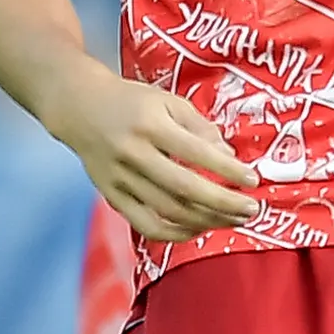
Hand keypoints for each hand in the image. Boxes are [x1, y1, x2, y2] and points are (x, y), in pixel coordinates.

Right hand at [46, 69, 261, 242]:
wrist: (79, 107)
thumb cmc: (131, 102)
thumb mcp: (167, 101)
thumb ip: (199, 127)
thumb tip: (229, 155)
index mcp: (150, 124)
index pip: (196, 153)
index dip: (228, 170)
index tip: (253, 180)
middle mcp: (133, 153)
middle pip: (184, 189)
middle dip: (223, 203)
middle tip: (251, 209)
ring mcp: (120, 179)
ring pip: (168, 211)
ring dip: (206, 221)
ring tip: (233, 220)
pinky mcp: (112, 197)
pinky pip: (146, 225)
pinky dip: (175, 233)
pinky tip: (198, 229)